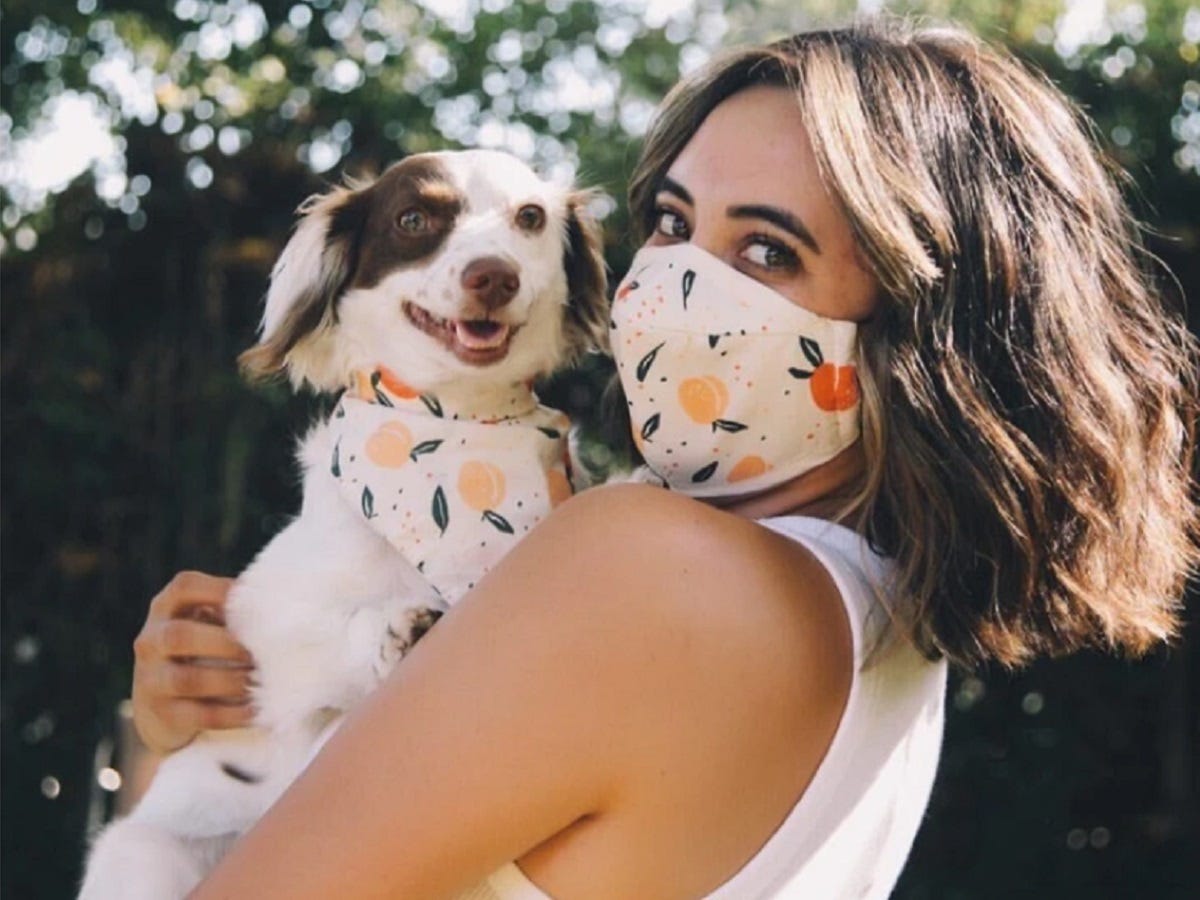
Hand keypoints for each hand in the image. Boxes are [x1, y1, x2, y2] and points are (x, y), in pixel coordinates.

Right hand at [132, 571, 255, 753]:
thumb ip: (234, 611)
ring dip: (231, 681)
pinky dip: (232, 714)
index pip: (184, 587)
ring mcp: (151, 678)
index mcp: (166, 608)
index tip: (256, 601)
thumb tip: (285, 601)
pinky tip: (257, 711)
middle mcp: (152, 640)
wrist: (163, 705)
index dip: (220, 590)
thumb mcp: (208, 622)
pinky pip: (198, 715)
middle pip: (180, 635)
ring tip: (263, 681)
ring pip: (187, 679)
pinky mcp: (162, 714)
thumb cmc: (202, 648)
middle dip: (226, 644)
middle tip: (260, 652)